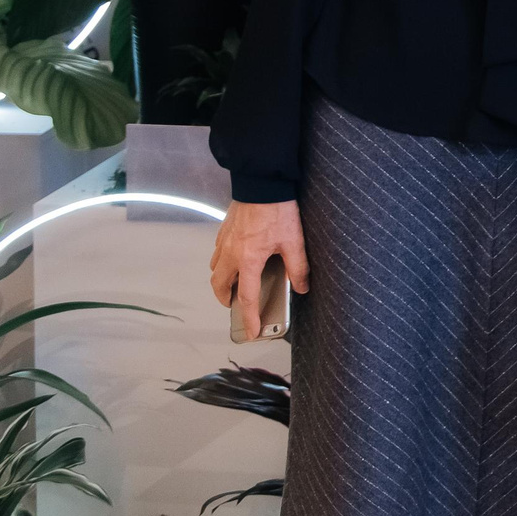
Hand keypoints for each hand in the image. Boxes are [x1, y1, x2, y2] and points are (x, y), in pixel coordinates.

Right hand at [209, 200, 307, 326]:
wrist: (262, 183)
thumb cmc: (278, 210)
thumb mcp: (294, 241)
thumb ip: (298, 267)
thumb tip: (302, 287)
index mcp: (248, 260)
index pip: (247, 298)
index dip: (249, 318)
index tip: (251, 332)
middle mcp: (231, 254)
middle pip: (220, 286)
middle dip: (226, 301)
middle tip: (237, 307)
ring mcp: (224, 241)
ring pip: (215, 269)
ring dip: (222, 282)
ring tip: (236, 285)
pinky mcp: (224, 230)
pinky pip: (217, 253)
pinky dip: (222, 263)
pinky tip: (236, 259)